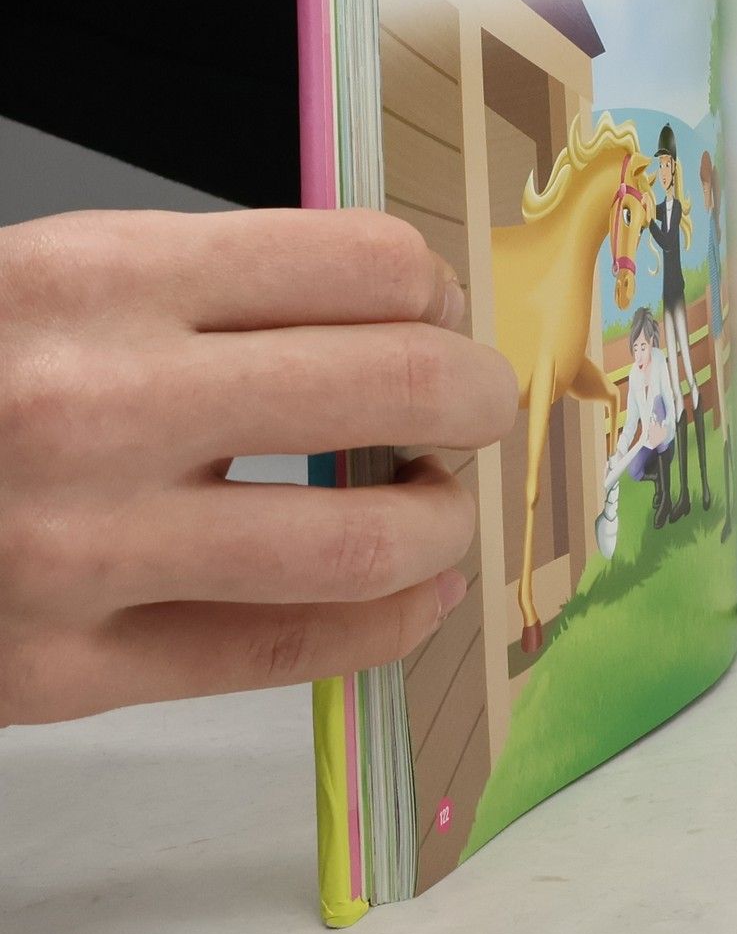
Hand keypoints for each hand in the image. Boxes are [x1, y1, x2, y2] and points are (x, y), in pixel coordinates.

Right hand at [0, 209, 518, 722]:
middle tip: (477, 408)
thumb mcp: (61, 279)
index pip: (367, 263)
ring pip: (368, 539)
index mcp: (98, 278)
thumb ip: (216, 290)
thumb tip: (406, 314)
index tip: (436, 315)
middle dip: (478, 397)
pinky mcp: (64, 670)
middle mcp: (98, 404)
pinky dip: (389, 622)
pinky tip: (413, 594)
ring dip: (447, 520)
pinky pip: (288, 652)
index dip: (435, 291)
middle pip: (402, 383)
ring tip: (441, 505)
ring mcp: (83, 548)